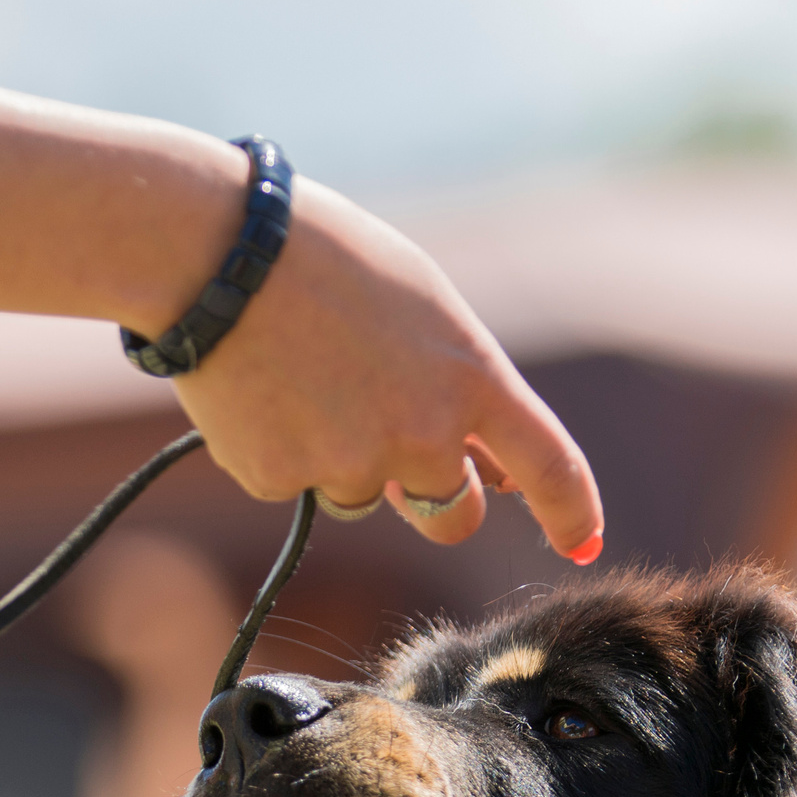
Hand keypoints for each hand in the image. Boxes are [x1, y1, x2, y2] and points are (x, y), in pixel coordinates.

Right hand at [171, 176, 605, 562]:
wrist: (214, 252)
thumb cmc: (327, 258)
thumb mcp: (425, 307)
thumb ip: (462, 386)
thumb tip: (483, 467)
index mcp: (472, 380)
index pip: (551, 467)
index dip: (573, 515)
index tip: (583, 544)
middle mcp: (424, 436)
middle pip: (454, 516)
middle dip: (441, 501)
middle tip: (402, 454)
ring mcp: (351, 465)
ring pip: (365, 495)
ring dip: (348, 457)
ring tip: (307, 374)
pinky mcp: (282, 479)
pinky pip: (297, 481)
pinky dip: (283, 446)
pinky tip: (261, 384)